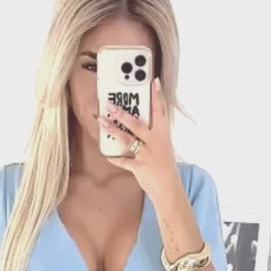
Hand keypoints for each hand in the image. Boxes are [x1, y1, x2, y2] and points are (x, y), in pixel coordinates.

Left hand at [97, 77, 179, 202]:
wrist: (169, 188)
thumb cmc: (164, 165)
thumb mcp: (163, 145)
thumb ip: (153, 132)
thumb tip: (138, 120)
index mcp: (162, 134)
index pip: (160, 111)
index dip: (156, 96)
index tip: (153, 81)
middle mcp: (155, 142)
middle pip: (137, 124)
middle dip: (122, 114)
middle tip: (110, 105)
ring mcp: (146, 154)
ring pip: (127, 140)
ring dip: (113, 130)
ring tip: (102, 122)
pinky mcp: (139, 167)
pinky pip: (123, 161)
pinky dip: (115, 158)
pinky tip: (107, 154)